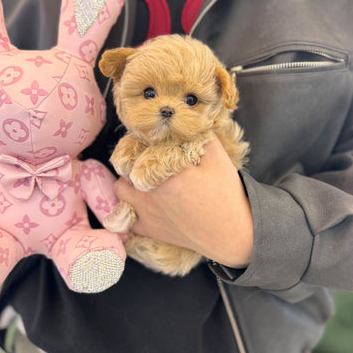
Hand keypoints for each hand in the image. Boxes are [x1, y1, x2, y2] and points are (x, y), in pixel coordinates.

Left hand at [113, 135, 253, 267]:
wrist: (232, 232)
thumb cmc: (226, 194)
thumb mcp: (217, 157)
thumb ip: (199, 135)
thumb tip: (186, 119)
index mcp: (163, 170)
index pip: (141, 145)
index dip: (145, 139)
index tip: (155, 139)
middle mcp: (148, 190)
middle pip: (125, 165)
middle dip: (135, 159)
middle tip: (150, 158)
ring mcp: (145, 212)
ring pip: (120, 189)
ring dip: (128, 181)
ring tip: (144, 179)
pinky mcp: (149, 229)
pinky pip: (126, 217)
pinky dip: (130, 210)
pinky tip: (143, 204)